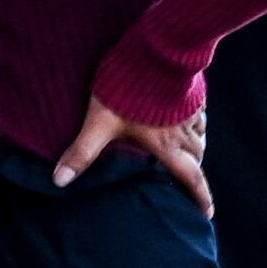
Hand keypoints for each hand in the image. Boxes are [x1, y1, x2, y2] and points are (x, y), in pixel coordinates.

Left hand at [57, 93, 211, 215]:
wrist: (156, 53)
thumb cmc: (126, 92)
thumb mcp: (99, 123)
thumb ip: (81, 152)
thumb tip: (60, 181)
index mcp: (166, 146)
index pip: (190, 178)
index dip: (199, 198)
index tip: (206, 214)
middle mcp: (184, 132)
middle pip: (197, 158)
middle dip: (194, 171)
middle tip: (189, 181)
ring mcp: (191, 112)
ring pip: (199, 136)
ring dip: (195, 147)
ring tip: (186, 153)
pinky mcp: (192, 94)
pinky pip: (198, 115)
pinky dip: (194, 124)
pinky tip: (183, 118)